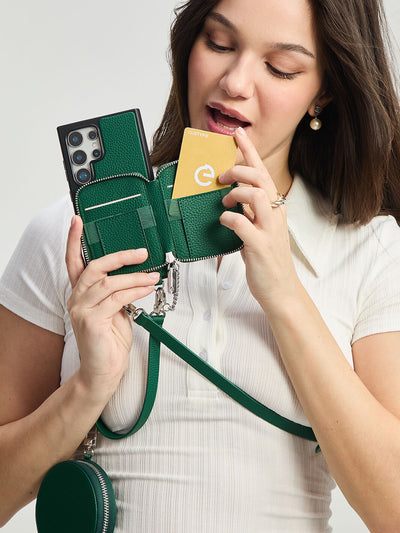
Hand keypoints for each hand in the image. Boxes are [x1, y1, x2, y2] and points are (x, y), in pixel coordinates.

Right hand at [65, 215, 159, 396]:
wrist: (104, 372)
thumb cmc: (110, 343)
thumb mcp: (116, 311)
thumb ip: (118, 293)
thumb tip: (137, 275)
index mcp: (81, 294)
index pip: (73, 262)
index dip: (73, 240)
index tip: (77, 221)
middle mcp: (77, 300)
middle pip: (94, 268)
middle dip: (119, 256)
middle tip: (140, 252)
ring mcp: (81, 311)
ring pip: (109, 283)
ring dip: (135, 277)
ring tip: (152, 276)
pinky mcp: (91, 322)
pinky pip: (117, 299)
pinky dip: (135, 291)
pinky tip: (147, 288)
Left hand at [219, 127, 298, 311]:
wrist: (280, 289)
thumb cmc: (268, 260)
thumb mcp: (261, 230)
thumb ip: (250, 212)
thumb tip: (231, 197)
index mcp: (275, 208)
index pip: (264, 173)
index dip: (250, 152)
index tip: (238, 135)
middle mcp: (275, 215)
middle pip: (261, 178)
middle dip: (238, 171)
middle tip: (221, 178)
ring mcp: (269, 230)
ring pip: (256, 195)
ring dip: (235, 193)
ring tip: (224, 202)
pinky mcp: (259, 246)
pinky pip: (242, 223)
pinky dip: (228, 219)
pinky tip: (224, 222)